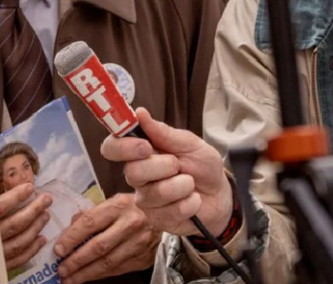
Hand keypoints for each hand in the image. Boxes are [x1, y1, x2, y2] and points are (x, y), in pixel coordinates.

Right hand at [0, 182, 51, 270]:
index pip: (0, 207)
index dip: (16, 196)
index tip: (30, 187)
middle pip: (15, 224)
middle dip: (34, 210)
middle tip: (47, 199)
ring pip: (20, 241)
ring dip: (35, 227)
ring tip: (46, 215)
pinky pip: (19, 258)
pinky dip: (32, 249)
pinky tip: (41, 239)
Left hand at [52, 193, 158, 283]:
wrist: (165, 215)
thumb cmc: (130, 207)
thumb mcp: (111, 202)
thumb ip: (90, 214)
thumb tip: (68, 231)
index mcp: (118, 206)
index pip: (90, 223)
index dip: (72, 238)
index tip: (58, 250)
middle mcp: (130, 224)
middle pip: (99, 247)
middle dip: (77, 261)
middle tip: (61, 270)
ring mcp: (139, 243)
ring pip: (109, 262)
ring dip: (86, 273)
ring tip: (70, 279)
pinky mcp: (145, 258)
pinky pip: (119, 269)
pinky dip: (101, 275)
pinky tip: (88, 277)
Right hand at [100, 107, 232, 236]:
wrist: (221, 196)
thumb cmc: (202, 167)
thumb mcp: (190, 144)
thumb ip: (164, 132)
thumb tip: (139, 113)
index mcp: (139, 153)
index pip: (112, 148)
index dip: (123, 147)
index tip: (145, 146)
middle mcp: (137, 176)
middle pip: (132, 172)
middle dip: (162, 167)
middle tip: (178, 165)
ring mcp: (145, 199)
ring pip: (154, 193)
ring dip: (181, 186)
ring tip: (191, 184)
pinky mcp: (157, 219)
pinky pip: (169, 212)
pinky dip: (189, 204)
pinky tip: (193, 201)